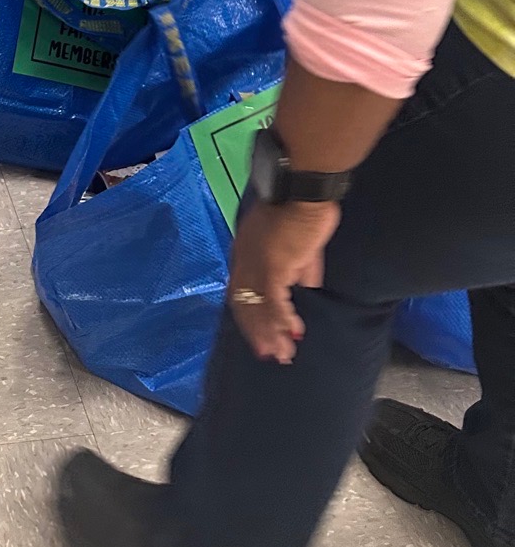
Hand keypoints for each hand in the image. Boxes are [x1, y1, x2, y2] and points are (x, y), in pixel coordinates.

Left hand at [227, 199, 341, 364]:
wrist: (303, 192)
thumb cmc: (303, 212)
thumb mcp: (299, 246)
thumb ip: (300, 268)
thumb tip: (305, 287)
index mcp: (245, 253)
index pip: (241, 292)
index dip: (250, 316)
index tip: (260, 337)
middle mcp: (244, 260)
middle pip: (244, 303)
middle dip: (258, 332)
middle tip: (270, 355)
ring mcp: (256, 263)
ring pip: (259, 306)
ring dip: (271, 333)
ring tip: (283, 353)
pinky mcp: (273, 265)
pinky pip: (275, 299)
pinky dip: (283, 319)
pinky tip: (292, 333)